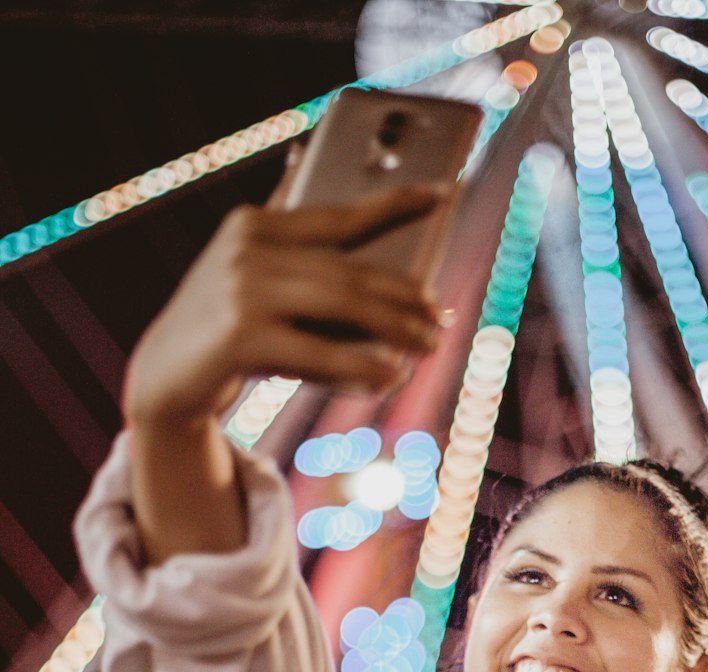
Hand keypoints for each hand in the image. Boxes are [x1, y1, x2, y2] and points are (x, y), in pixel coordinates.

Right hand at [122, 183, 444, 430]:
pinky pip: (319, 353)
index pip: (338, 214)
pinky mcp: (241, 338)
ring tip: (429, 347)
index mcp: (254, 225)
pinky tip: (390, 376)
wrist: (165, 378)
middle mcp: (246, 250)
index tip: (441, 194)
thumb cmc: (223, 325)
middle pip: (349, 271)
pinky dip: (361, 366)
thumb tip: (303, 156)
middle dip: (405, 297)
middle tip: (440, 318)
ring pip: (342, 306)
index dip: (394, 203)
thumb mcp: (246, 269)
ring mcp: (242, 292)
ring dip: (395, 330)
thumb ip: (279, 222)